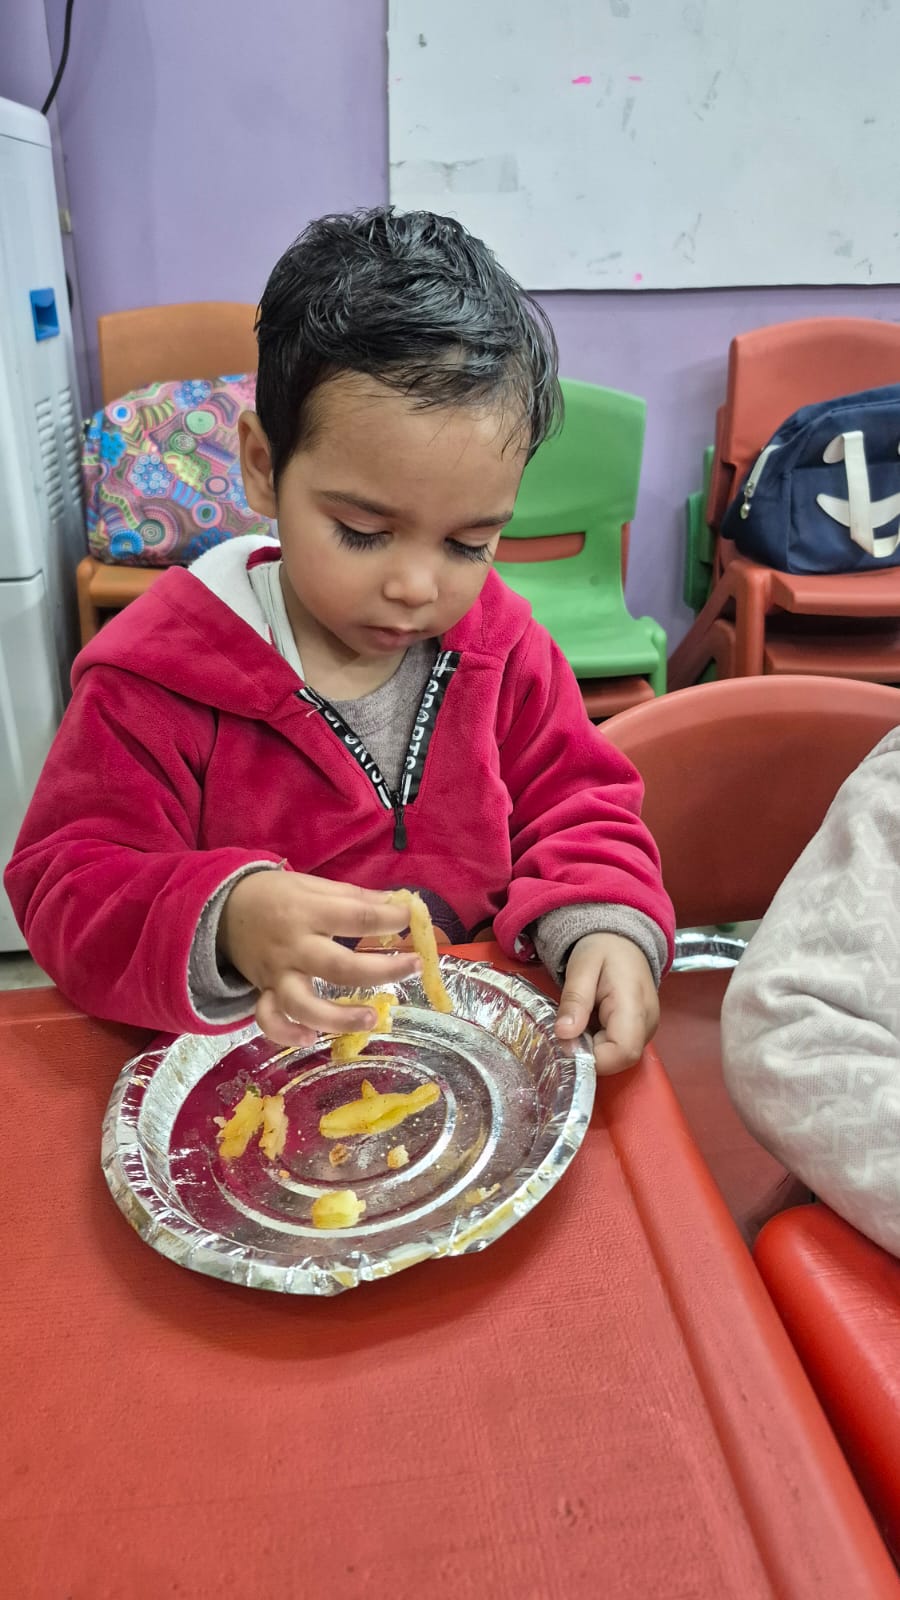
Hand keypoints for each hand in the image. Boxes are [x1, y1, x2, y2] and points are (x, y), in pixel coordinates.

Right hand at [218, 871, 421, 1046]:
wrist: (222, 909)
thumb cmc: (276, 896)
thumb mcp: (313, 884)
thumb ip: (353, 898)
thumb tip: (396, 904)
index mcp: (308, 912)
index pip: (356, 917)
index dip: (389, 919)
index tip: (410, 919)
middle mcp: (293, 946)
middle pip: (340, 967)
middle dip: (381, 971)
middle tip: (414, 967)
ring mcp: (277, 974)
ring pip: (304, 1005)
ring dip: (339, 1018)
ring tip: (372, 1019)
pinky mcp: (263, 992)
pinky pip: (269, 1020)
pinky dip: (287, 1034)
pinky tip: (311, 1038)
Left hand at [555, 932, 658, 1074]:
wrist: (622, 940)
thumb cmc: (603, 949)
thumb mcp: (582, 966)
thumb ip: (575, 999)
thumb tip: (564, 1034)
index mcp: (635, 1005)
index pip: (622, 1052)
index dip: (593, 1057)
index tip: (568, 1040)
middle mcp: (648, 1023)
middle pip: (620, 1060)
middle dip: (589, 1053)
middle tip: (570, 1027)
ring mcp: (647, 1029)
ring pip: (618, 1058)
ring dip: (592, 1048)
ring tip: (579, 1021)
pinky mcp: (640, 1031)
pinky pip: (618, 1049)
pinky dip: (598, 1042)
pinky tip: (588, 1023)